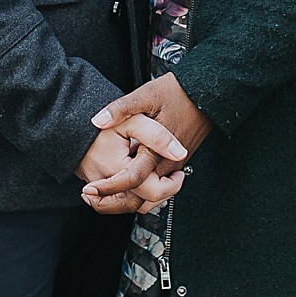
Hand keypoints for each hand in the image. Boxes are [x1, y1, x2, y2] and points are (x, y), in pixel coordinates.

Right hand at [75, 126, 183, 214]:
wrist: (70, 124)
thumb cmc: (102, 122)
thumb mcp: (133, 120)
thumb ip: (157, 135)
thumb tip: (180, 153)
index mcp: (118, 168)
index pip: (151, 191)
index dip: (172, 185)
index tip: (179, 173)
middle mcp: (106, 183)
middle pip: (141, 204)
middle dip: (162, 194)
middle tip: (173, 179)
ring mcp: (98, 188)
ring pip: (128, 207)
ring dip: (147, 198)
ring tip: (159, 181)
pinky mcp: (94, 188)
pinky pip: (116, 202)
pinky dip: (131, 196)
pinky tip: (141, 184)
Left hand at [81, 74, 212, 205]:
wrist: (206, 94)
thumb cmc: (177, 93)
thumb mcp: (146, 95)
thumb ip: (121, 108)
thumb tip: (98, 121)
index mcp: (157, 150)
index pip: (132, 180)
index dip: (108, 188)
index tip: (90, 189)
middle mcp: (167, 164)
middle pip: (142, 198)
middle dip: (115, 203)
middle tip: (92, 197)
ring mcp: (173, 166)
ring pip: (151, 197)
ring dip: (128, 199)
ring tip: (103, 193)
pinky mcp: (176, 164)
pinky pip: (158, 186)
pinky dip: (140, 190)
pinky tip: (123, 179)